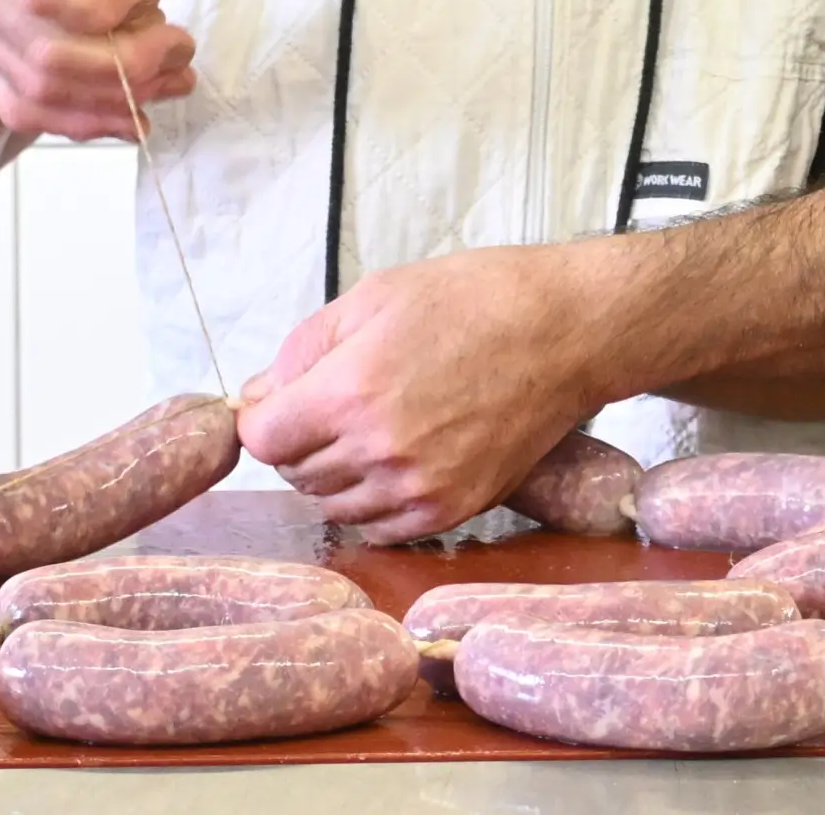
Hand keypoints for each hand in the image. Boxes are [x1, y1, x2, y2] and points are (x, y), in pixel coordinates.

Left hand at [236, 246, 612, 540]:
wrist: (566, 332)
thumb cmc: (473, 300)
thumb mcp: (375, 296)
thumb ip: (304, 348)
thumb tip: (258, 394)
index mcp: (350, 391)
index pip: (262, 437)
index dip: (264, 414)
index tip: (282, 399)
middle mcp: (378, 451)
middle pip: (295, 473)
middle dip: (299, 440)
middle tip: (331, 405)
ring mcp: (417, 489)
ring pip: (333, 506)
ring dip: (334, 473)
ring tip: (368, 430)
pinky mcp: (452, 511)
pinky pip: (381, 529)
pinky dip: (373, 502)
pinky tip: (395, 461)